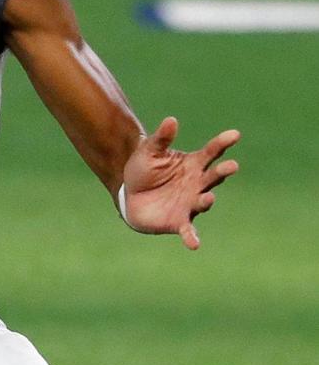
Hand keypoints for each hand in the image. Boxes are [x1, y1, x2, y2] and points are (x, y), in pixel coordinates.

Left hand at [122, 117, 239, 249]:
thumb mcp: (149, 151)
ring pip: (204, 201)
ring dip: (207, 200)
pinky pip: (188, 230)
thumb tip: (171, 120)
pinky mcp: (179, 220)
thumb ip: (161, 138)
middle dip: (223, 171)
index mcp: (193, 164)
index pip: (212, 151)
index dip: (223, 143)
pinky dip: (191, 237)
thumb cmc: (143, 169)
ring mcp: (190, 202)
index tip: (235, 134)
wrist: (129, 194)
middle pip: (214, 176)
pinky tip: (194, 244)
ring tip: (208, 198)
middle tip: (232, 166)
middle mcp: (197, 184)